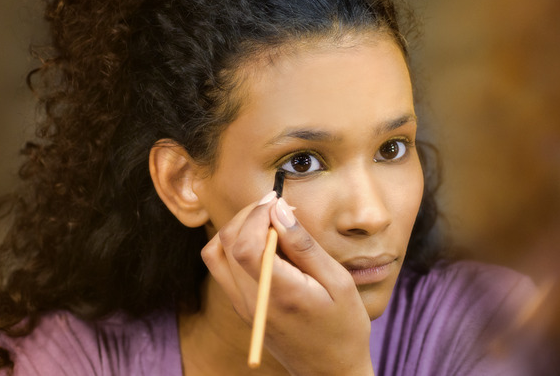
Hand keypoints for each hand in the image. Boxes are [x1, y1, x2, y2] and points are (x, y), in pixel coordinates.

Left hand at [201, 194, 373, 375]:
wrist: (330, 372)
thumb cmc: (343, 327)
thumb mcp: (337, 282)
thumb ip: (304, 245)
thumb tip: (279, 210)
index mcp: (279, 294)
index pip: (245, 245)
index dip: (257, 215)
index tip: (278, 201)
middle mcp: (252, 301)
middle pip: (226, 243)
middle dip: (248, 215)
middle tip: (276, 207)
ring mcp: (242, 306)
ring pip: (215, 254)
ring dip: (237, 229)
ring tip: (269, 222)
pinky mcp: (241, 307)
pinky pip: (221, 267)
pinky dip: (234, 246)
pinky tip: (264, 243)